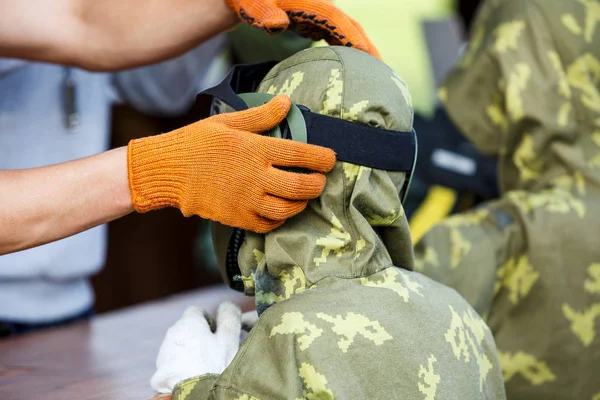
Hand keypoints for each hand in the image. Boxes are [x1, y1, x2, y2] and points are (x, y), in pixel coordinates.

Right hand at [128, 95, 335, 232]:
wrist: (167, 170)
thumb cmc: (196, 142)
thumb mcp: (229, 122)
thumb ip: (261, 115)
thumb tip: (286, 102)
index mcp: (255, 150)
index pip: (300, 155)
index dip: (321, 157)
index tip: (331, 158)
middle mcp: (255, 177)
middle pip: (300, 186)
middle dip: (317, 183)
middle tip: (321, 180)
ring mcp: (246, 200)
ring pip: (287, 208)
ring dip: (302, 203)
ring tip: (304, 196)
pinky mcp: (237, 217)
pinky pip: (268, 224)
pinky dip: (280, 219)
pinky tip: (282, 210)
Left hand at [150, 303, 242, 393]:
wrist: (196, 395)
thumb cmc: (215, 366)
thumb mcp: (229, 339)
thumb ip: (229, 318)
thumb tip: (226, 305)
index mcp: (188, 322)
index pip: (196, 311)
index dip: (209, 321)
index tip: (217, 335)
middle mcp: (172, 333)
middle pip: (187, 329)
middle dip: (199, 336)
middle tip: (213, 352)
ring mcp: (163, 352)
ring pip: (179, 346)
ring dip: (189, 351)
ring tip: (203, 366)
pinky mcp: (159, 371)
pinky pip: (172, 363)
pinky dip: (180, 366)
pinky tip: (192, 376)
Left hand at [224, 0, 380, 58]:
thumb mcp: (252, 5)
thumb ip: (264, 13)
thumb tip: (278, 25)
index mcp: (308, 3)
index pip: (336, 20)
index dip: (351, 36)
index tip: (366, 54)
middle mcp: (318, 8)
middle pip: (349, 26)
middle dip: (367, 46)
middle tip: (382, 70)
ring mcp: (318, 16)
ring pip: (347, 33)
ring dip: (362, 51)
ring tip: (377, 75)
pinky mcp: (315, 24)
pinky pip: (337, 38)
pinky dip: (349, 52)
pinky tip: (356, 70)